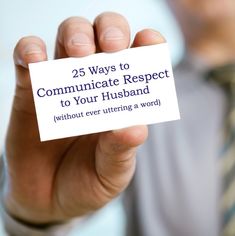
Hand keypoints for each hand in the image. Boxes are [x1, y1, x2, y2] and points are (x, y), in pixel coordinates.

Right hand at [3, 12, 164, 224]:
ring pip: (69, 36)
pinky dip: (30, 51)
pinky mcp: (31, 92)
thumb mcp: (111, 173)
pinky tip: (35, 60)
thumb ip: (121, 151)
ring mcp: (63, 85)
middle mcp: (95, 86)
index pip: (140, 59)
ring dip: (76, 34)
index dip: (148, 44)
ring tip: (79, 53)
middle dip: (111, 31)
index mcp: (122, 101)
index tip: (149, 43)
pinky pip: (28, 59)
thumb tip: (135, 128)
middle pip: (105, 35)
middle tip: (112, 47)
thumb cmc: (88, 182)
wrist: (51, 200)